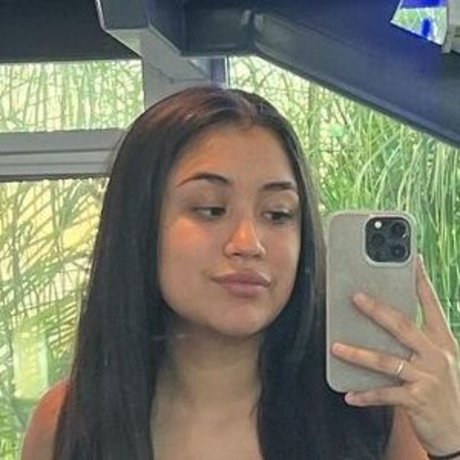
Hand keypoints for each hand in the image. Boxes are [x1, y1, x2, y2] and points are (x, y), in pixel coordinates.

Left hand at [331, 255, 459, 455]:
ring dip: (358, 354)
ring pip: (387, 360)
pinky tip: (350, 394)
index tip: (411, 260)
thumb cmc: (443, 391)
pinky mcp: (418, 400)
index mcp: (442, 342)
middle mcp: (437, 355)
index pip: (431, 305)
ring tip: (337, 348)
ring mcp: (428, 377)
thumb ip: (415, 343)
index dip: (421, 281)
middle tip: (355, 296)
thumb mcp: (437, 362)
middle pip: (402, 325)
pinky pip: (385, 393)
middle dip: (377, 309)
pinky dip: (365, 395)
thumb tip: (381, 325)